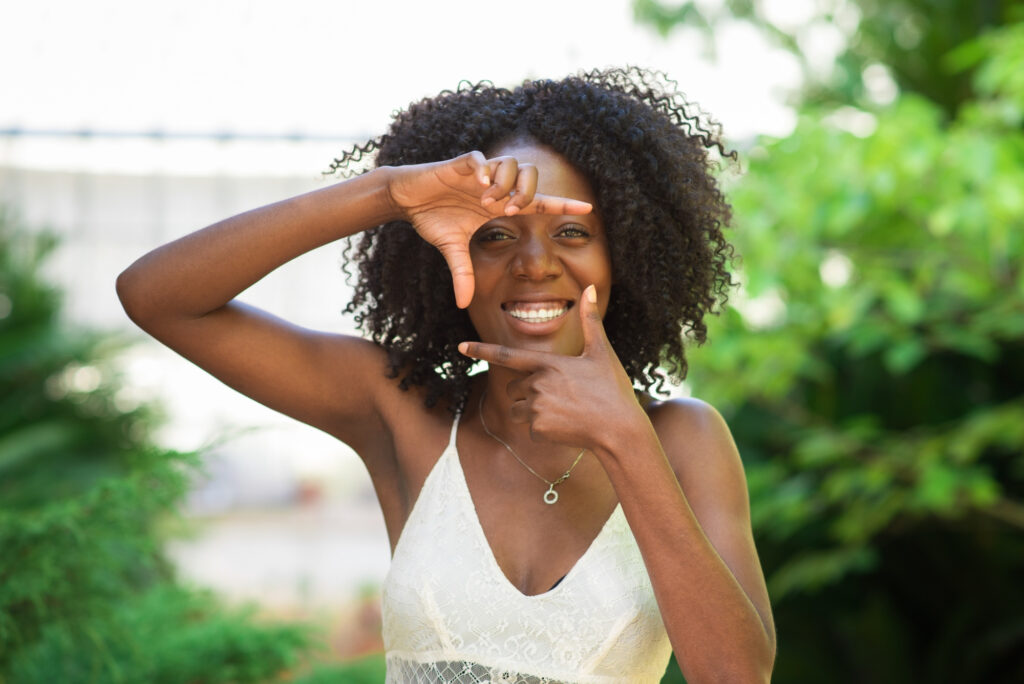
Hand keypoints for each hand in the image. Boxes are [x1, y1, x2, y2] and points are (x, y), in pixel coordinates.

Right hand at [386, 151, 591, 307]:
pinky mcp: (461, 163)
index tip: (587, 210)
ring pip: (510, 164)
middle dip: (526, 193)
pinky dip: (484, 169)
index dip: (562, 205)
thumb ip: (463, 274)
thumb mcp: (451, 249)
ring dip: (504, 185)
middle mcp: (495, 186)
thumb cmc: (433, 217)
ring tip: (486, 200)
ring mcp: (479, 172)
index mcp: (498, 204)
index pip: (538, 202)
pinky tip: (478, 183)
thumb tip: (464, 305)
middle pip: (530, 177)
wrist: (408, 199)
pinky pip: (481, 159)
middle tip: (508, 212)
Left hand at [458, 285, 642, 449]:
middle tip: (561, 397)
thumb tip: (592, 288)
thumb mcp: (601, 352)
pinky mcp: (538, 429)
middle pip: (514, 387)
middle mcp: (538, 383)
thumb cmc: (612, 389)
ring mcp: (536, 407)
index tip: (460, 347)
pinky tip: (566, 427)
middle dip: (529, 392)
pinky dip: (544, 430)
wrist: (620, 430)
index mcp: (549, 363)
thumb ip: (590, 321)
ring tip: (564, 412)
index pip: (507, 355)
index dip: (481, 350)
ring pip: (518, 410)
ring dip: (532, 412)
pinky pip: (530, 429)